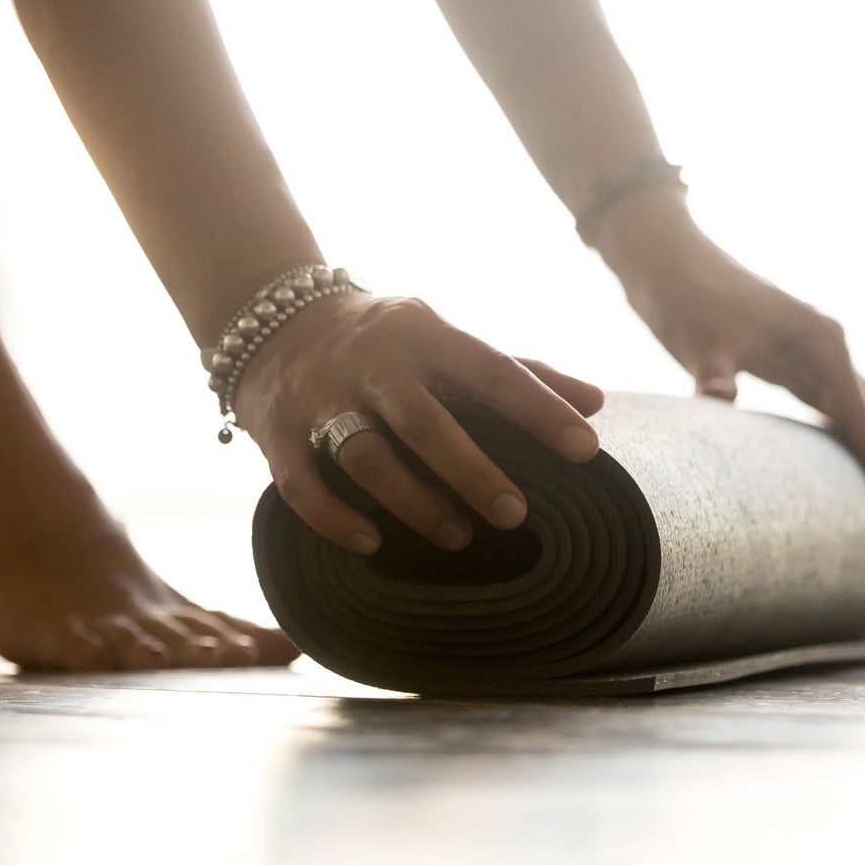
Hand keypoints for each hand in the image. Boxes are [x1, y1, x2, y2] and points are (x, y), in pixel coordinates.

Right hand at [231, 290, 606, 553]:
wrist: (269, 321)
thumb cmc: (382, 341)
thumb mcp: (443, 339)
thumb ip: (516, 370)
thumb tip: (595, 402)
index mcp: (421, 334)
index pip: (489, 369)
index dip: (538, 409)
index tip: (585, 449)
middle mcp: (370, 363)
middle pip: (422, 421)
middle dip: (471, 471)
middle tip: (516, 515)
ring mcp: (319, 398)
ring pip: (364, 457)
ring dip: (413, 502)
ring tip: (457, 536)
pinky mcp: (275, 434)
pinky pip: (300, 485)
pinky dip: (334, 518)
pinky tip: (370, 543)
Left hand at [590, 192, 864, 541]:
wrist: (671, 263)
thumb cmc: (686, 301)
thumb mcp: (699, 341)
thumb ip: (714, 374)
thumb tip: (715, 397)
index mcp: (822, 344)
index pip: (861, 418)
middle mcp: (833, 349)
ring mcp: (822, 356)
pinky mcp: (804, 366)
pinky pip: (848, 415)